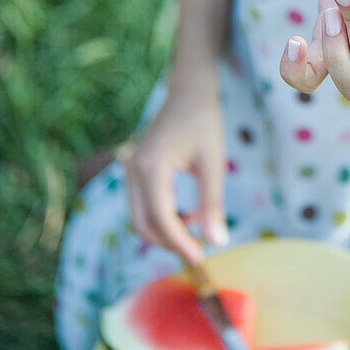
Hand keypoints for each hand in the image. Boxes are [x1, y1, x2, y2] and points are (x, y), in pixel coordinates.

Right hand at [123, 81, 226, 264]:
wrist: (189, 92)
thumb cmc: (204, 123)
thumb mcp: (213, 163)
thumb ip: (213, 203)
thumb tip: (218, 242)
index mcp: (151, 167)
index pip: (160, 218)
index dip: (179, 243)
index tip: (200, 257)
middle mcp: (133, 170)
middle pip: (141, 223)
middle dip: (169, 241)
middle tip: (198, 249)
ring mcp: (130, 169)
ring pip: (139, 217)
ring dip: (165, 229)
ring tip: (196, 225)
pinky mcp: (135, 170)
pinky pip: (142, 204)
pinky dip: (161, 216)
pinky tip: (186, 212)